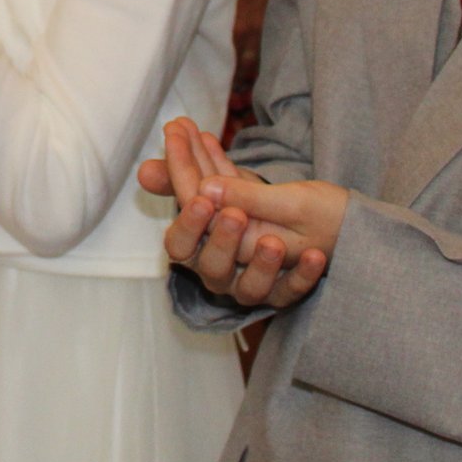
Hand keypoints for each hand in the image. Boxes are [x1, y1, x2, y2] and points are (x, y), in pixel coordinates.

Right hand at [140, 119, 330, 309]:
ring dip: (261, 266)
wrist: (290, 219)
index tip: (202, 199)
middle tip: (235, 215)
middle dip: (221, 241)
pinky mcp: (281, 293)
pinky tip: (316, 257)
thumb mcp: (213, 182)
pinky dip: (303, 277)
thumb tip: (145, 169)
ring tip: (273, 242)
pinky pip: (291, 293)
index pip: (179, 244)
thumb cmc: (238, 200)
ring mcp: (249, 286)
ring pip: (250, 290)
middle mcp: (217, 271)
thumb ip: (182, 174)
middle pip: (211, 267)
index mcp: (193, 247)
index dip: (188, 224)